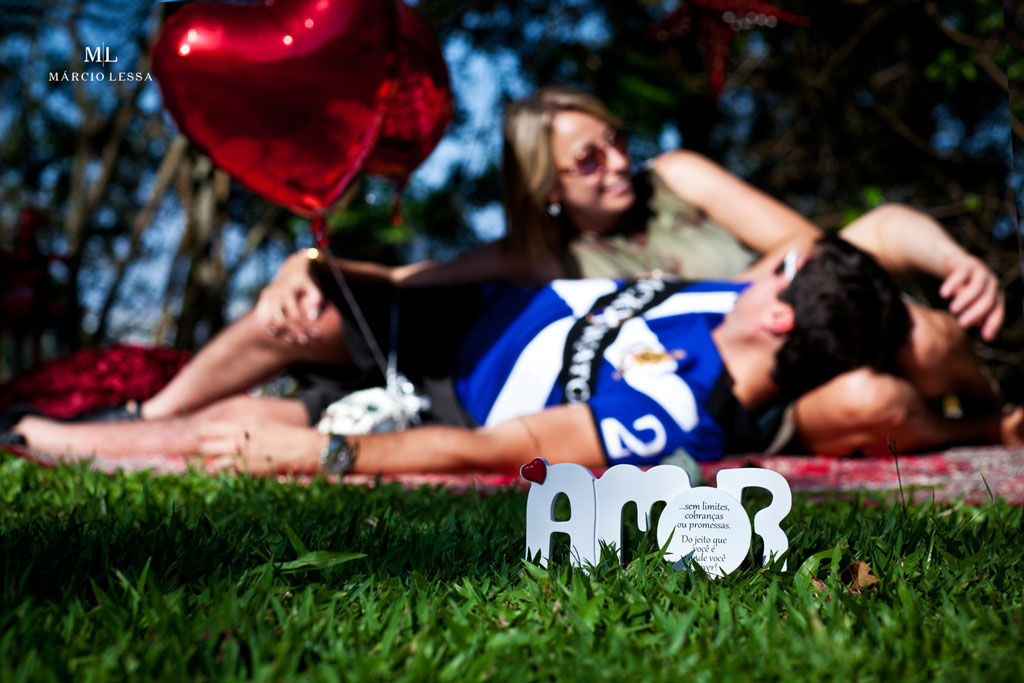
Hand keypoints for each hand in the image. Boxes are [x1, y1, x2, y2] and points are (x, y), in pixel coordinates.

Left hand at [197, 418, 325, 474]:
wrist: (306, 448)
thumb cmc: (288, 436)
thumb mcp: (264, 423)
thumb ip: (246, 427)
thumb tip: (230, 432)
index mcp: (245, 423)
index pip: (211, 427)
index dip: (202, 434)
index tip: (197, 438)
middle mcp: (241, 436)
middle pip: (208, 444)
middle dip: (200, 450)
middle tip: (193, 456)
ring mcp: (245, 453)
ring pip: (215, 461)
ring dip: (209, 467)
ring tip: (203, 470)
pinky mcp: (250, 469)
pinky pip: (230, 473)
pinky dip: (224, 476)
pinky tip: (220, 478)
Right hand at [254, 251, 325, 343]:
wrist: (295, 268)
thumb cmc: (308, 280)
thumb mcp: (316, 288)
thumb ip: (317, 302)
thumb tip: (312, 318)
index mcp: (286, 291)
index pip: (294, 316)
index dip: (304, 328)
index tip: (315, 335)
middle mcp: (273, 294)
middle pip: (279, 321)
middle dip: (292, 332)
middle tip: (304, 340)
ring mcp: (266, 296)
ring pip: (268, 321)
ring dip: (279, 333)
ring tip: (292, 339)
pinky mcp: (263, 299)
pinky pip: (263, 318)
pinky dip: (270, 328)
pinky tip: (281, 334)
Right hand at [939, 252, 1003, 340]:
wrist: (957, 264)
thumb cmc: (967, 288)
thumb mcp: (974, 304)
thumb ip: (981, 318)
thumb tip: (991, 338)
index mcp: (996, 295)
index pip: (998, 311)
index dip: (993, 324)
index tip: (985, 337)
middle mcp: (992, 284)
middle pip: (988, 300)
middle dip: (976, 313)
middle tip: (962, 324)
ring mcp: (980, 273)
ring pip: (976, 287)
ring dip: (965, 300)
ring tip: (953, 310)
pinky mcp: (966, 264)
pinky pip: (961, 275)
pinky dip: (952, 285)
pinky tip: (944, 294)